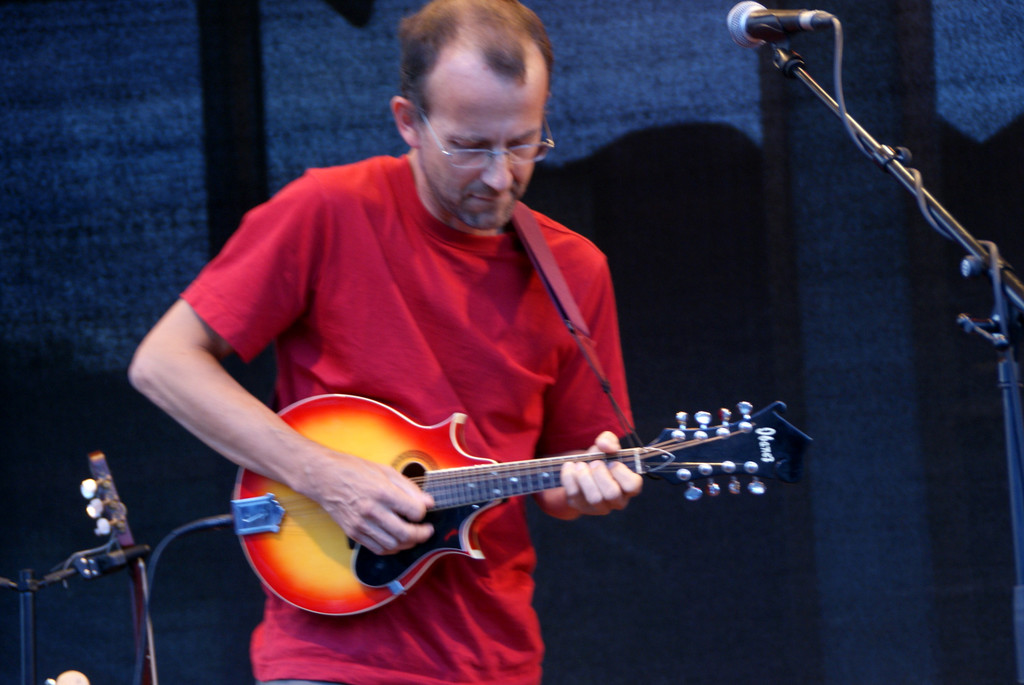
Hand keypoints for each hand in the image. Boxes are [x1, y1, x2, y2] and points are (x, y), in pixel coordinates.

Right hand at [309, 451, 434, 555]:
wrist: (325, 478)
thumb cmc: (355, 470)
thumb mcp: (386, 471)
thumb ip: (409, 488)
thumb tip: (428, 502)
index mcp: (382, 492)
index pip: (414, 511)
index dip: (423, 513)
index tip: (423, 511)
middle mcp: (372, 510)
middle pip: (405, 534)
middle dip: (421, 535)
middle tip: (427, 531)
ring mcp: (361, 524)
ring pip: (393, 545)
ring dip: (408, 543)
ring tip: (413, 536)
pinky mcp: (353, 533)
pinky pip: (377, 549)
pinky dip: (391, 548)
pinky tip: (397, 541)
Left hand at [559, 431, 642, 515]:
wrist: (582, 468)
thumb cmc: (600, 459)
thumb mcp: (606, 446)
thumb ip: (609, 440)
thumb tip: (606, 446)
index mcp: (629, 486)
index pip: (632, 486)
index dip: (621, 473)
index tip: (611, 462)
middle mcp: (617, 500)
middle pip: (612, 494)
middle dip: (600, 474)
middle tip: (594, 462)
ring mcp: (600, 507)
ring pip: (595, 498)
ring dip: (585, 478)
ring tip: (580, 465)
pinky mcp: (581, 507)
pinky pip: (575, 496)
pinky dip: (570, 478)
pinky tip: (569, 467)